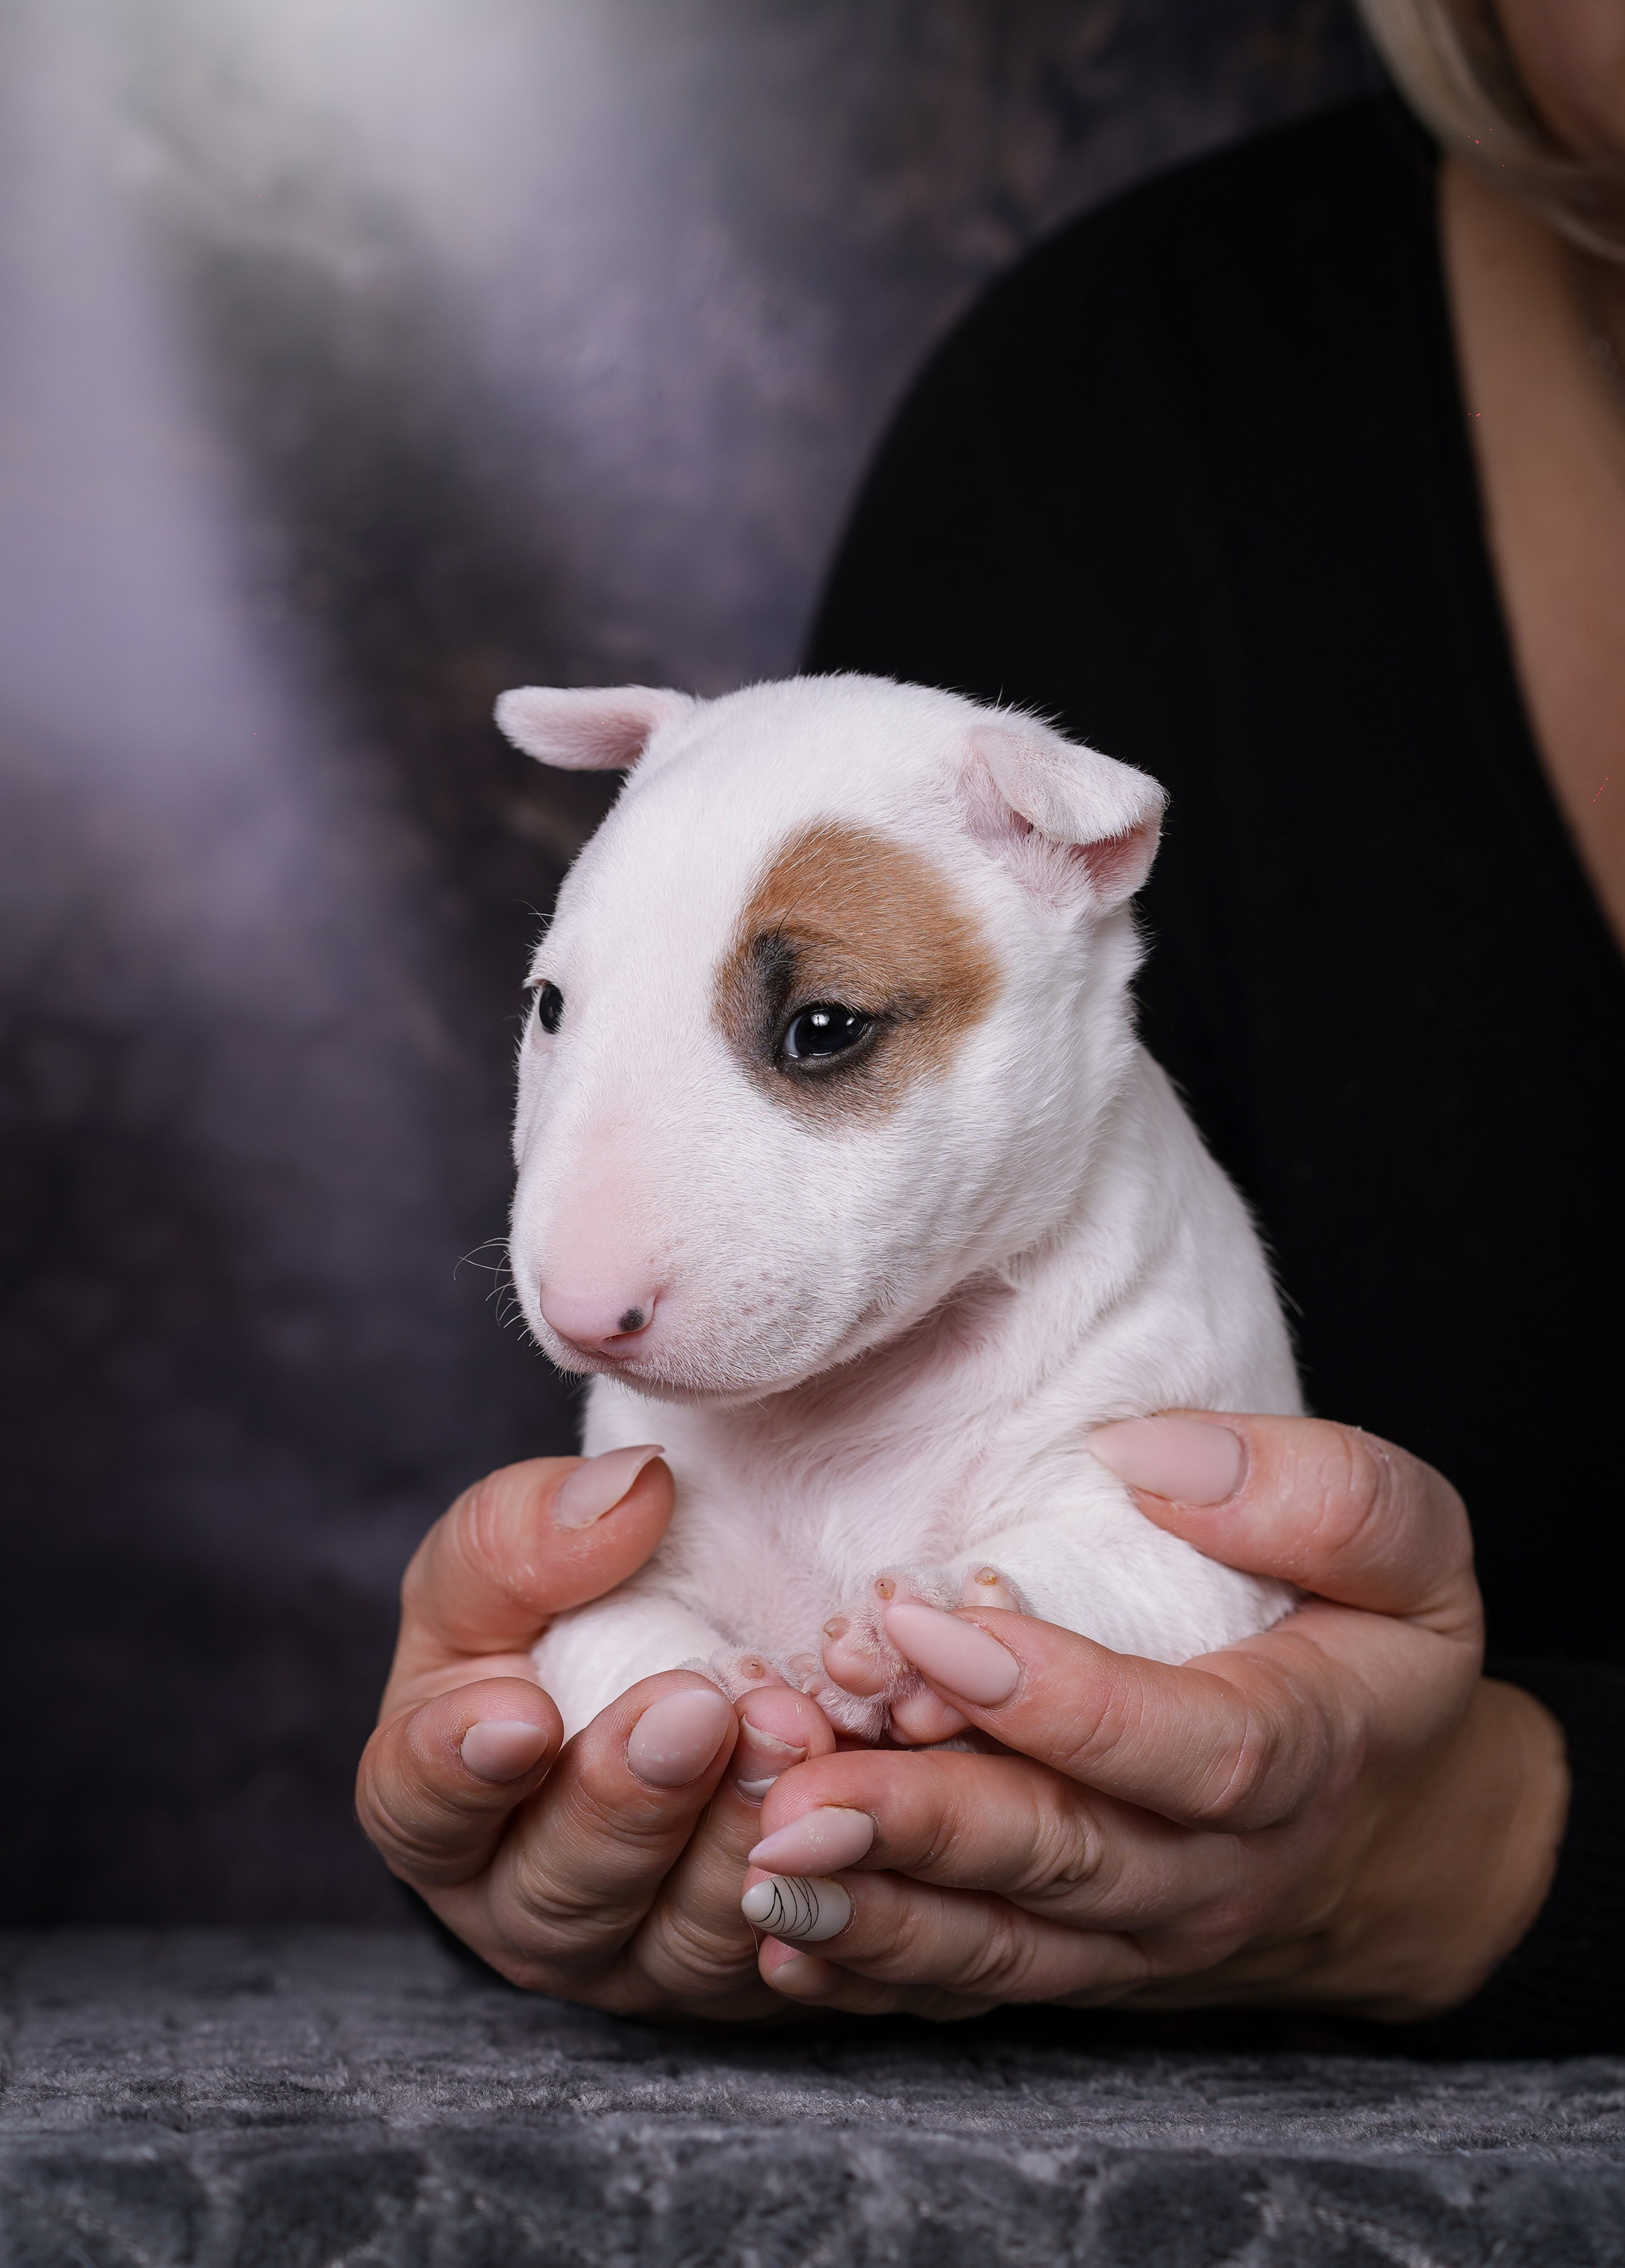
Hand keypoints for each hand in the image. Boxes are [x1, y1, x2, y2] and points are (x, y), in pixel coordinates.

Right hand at [356, 1450, 835, 2019]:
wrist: (680, 1663)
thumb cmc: (558, 1615)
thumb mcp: (505, 1562)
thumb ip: (528, 1533)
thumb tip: (626, 1494)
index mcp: (442, 1815)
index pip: (421, 1811)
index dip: (460, 1773)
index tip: (517, 1714)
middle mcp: (537, 1912)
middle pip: (567, 1891)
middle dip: (633, 1801)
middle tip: (696, 1711)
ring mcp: (655, 1958)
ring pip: (693, 1938)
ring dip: (744, 1840)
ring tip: (794, 1735)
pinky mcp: (767, 1972)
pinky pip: (810, 1961)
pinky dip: (840, 1899)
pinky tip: (867, 1828)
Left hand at [738, 1414, 1570, 2022]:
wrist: (1391, 1823)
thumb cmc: (1376, 1644)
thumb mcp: (1408, 1549)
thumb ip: (1317, 1491)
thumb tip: (1144, 1457)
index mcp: (1302, 1750)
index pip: (1190, 1747)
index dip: (1060, 1698)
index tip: (931, 1627)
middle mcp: (1213, 1869)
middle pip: (1064, 1859)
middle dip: (922, 1825)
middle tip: (796, 1792)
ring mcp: (1134, 1934)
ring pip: (1000, 1944)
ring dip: (874, 1914)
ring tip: (758, 1868)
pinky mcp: (1072, 1961)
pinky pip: (971, 1989)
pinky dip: (872, 1977)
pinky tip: (775, 1946)